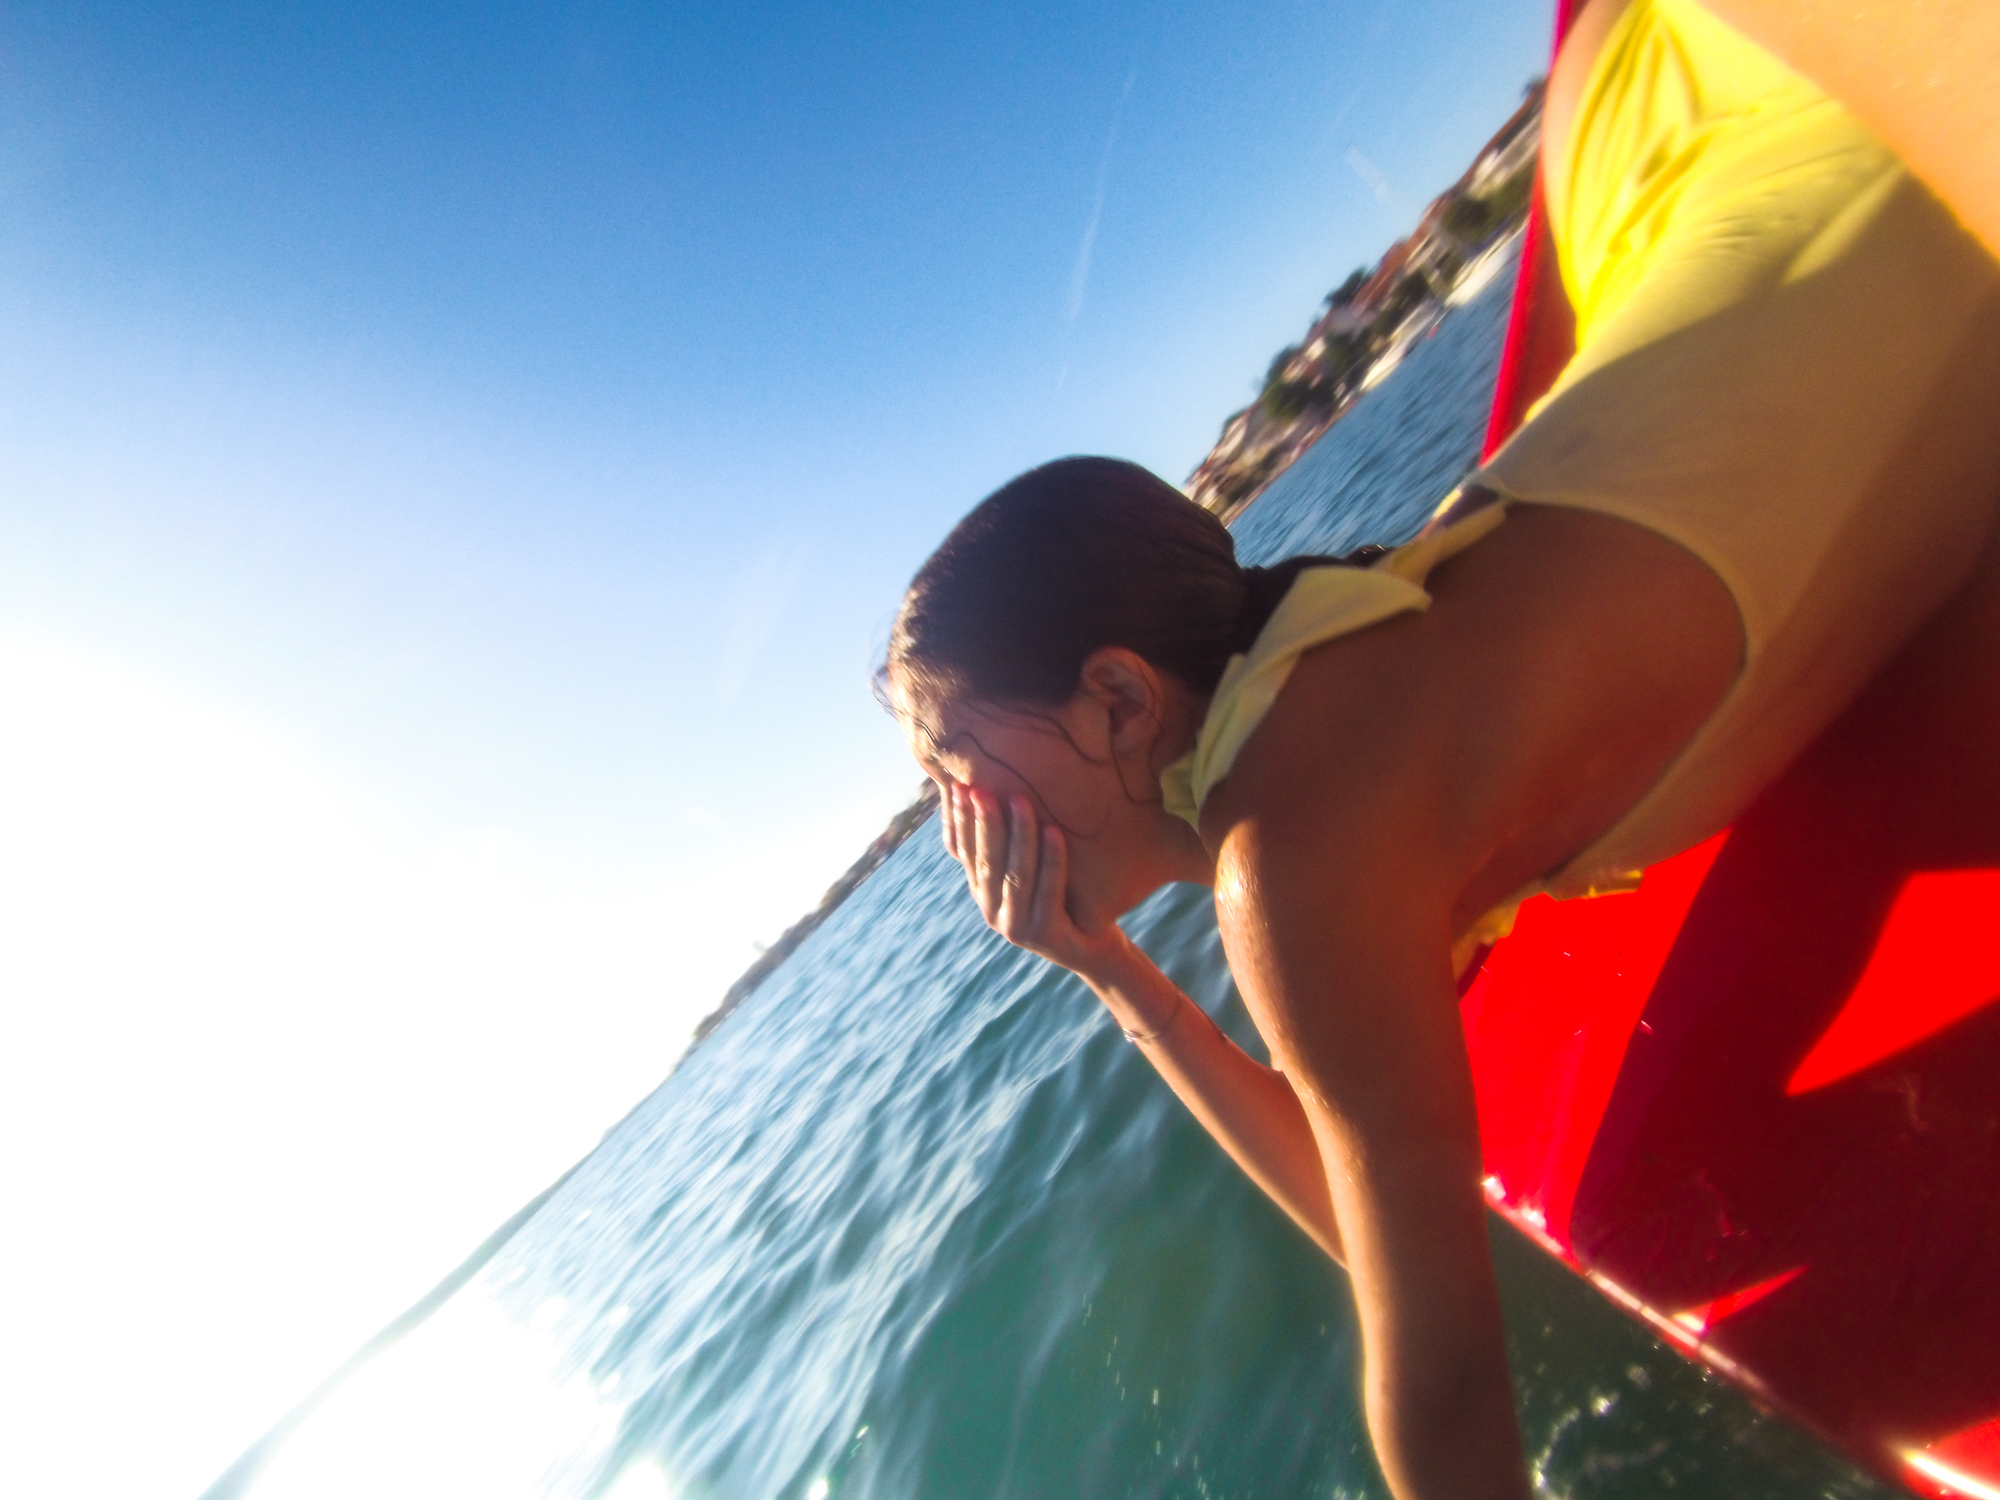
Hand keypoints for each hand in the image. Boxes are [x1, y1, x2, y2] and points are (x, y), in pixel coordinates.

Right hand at [938, 782, 1129, 977]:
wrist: (1095, 949)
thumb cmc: (1064, 898)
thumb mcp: (1030, 870)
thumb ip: (1010, 843)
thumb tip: (1000, 788)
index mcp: (983, 892)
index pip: (963, 852)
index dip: (959, 819)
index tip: (958, 785)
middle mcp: (993, 911)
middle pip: (986, 861)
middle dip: (983, 822)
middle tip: (982, 787)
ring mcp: (1017, 927)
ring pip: (1015, 875)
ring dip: (1018, 836)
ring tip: (1021, 800)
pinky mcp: (1046, 936)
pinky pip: (1049, 892)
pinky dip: (1051, 861)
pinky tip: (1054, 832)